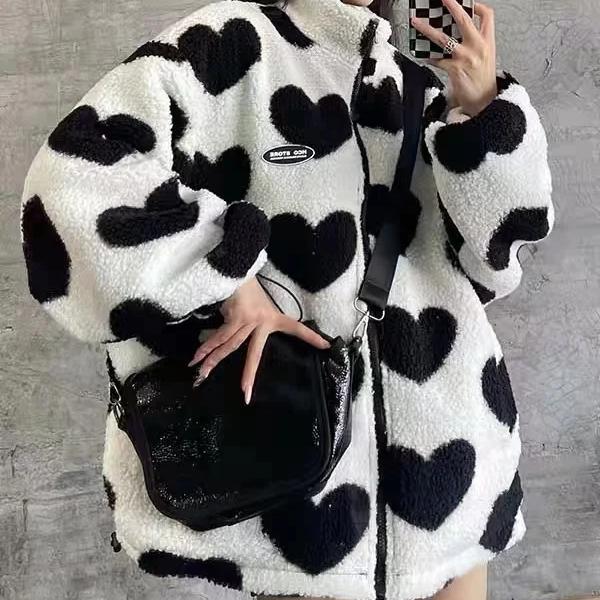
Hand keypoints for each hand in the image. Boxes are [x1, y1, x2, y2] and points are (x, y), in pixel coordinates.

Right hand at [187, 277, 330, 404]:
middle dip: (248, 375)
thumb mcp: (261, 306)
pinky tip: (197, 357)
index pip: (297, 328)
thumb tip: (243, 338)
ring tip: (202, 374)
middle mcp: (263, 322)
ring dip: (213, 360)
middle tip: (244, 392)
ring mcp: (248, 320)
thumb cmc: (248, 291)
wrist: (237, 271)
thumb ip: (258, 324)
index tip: (326, 346)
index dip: (311, 337)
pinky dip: (207, 346)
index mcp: (274, 319)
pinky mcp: (234, 317)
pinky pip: (220, 337)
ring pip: (230, 346)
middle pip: (254, 354)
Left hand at [410, 0, 497, 116]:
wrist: (484, 101)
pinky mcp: (455, 70)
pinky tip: (422, 54)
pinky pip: (437, 60)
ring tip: (416, 22)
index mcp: (488, 41)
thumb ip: (476, 42)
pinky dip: (428, 56)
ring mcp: (466, 58)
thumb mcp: (486, 56)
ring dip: (427, 29)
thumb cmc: (483, 80)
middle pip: (464, 20)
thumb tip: (459, 31)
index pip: (487, 15)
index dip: (478, 5)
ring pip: (444, 38)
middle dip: (452, 5)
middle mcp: (478, 47)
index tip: (467, 1)